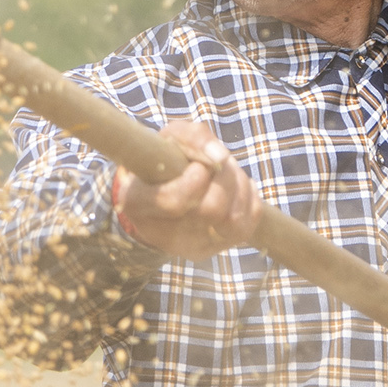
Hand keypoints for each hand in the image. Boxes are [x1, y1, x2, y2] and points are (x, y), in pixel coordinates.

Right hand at [112, 120, 261, 260]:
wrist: (165, 194)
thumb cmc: (168, 162)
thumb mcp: (170, 139)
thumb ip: (193, 137)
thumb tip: (221, 156)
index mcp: (138, 203)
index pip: (176, 201)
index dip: (197, 178)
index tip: (199, 165)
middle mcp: (162, 234)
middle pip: (211, 210)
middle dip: (225, 177)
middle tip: (219, 163)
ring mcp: (190, 246)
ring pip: (234, 220)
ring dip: (239, 185)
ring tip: (228, 171)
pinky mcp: (214, 250)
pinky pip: (248, 226)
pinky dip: (250, 198)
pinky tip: (237, 187)